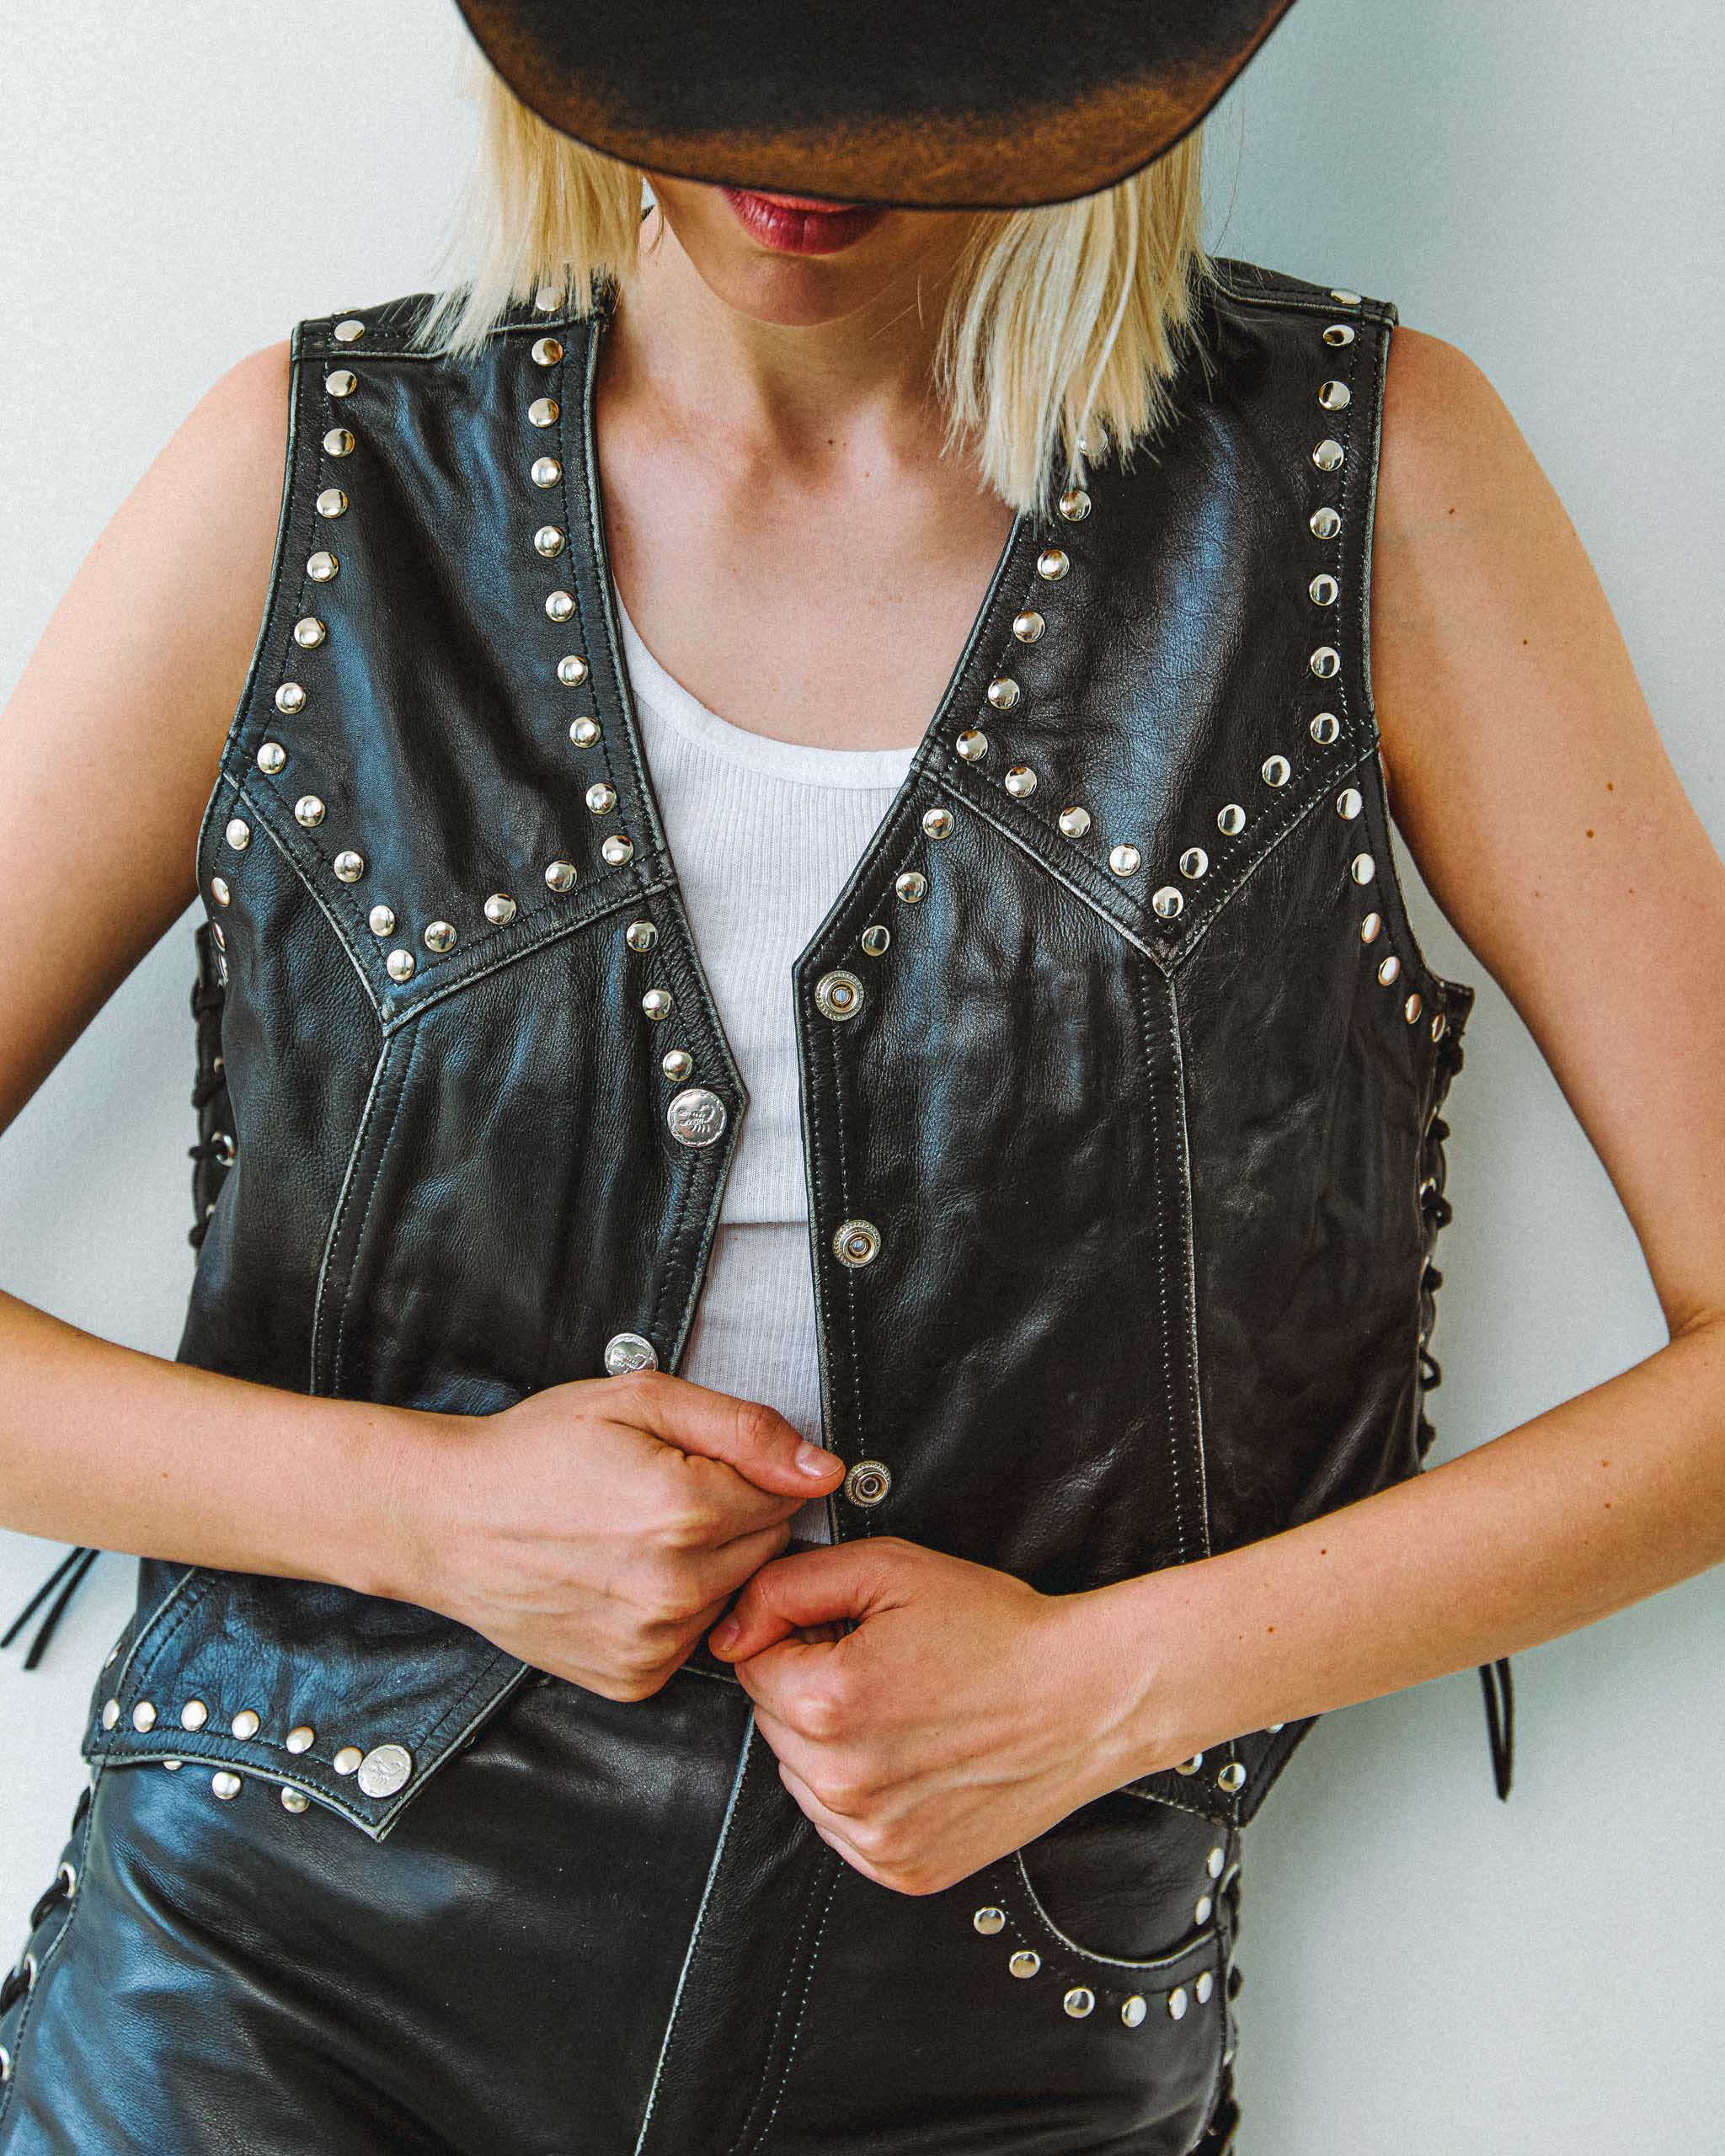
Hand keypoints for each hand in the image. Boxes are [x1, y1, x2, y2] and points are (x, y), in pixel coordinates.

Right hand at [377, 1372, 844, 1700]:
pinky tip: (622, 1578)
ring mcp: (653, 1642)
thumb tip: (823, 1469)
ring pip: (731, 1594)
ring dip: (704, 1566)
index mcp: (685, 1511)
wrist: (447, 1520)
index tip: (687, 1463)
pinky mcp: (633, 1678)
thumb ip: (744, 1428)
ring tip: (632, 1536)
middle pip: (765, 1548)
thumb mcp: (640, 1399)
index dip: (741, 1471)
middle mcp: (676, 1589)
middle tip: (656, 1496)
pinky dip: (672, 1609)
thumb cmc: (535, 1452)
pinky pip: (692, 1637)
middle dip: (729, 1518)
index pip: (784, 1495)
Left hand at [706, 1537, 1153, 1894]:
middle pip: (773, 1721)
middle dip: (811, 1688)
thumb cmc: (996, 1630)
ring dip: (833, 1742)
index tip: (850, 1632)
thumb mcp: (889, 1570)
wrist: (1084, 1698)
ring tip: (906, 1709)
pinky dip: (864, 1790)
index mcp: (829, 1702)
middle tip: (885, 1665)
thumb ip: (789, 1586)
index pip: (753, 1665)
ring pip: (803, 1774)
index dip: (798, 1637)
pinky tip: (915, 1755)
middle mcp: (841, 1780)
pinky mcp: (899, 1868)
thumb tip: (729, 1628)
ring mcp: (871, 1835)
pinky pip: (841, 1823)